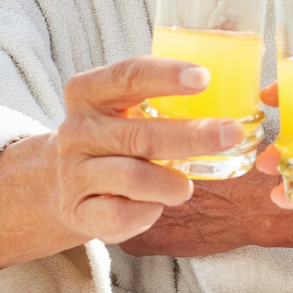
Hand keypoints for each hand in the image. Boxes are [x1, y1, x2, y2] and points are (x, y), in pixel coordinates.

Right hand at [0, 57, 244, 270]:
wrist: (60, 182)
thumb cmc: (114, 135)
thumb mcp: (124, 105)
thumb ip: (162, 93)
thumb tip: (232, 77)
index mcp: (88, 93)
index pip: (128, 76)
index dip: (166, 75)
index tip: (203, 77)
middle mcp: (77, 130)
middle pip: (140, 134)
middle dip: (192, 135)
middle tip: (230, 134)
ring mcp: (74, 172)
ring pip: (133, 179)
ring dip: (171, 184)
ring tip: (186, 186)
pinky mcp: (78, 211)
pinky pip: (120, 216)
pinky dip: (148, 213)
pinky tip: (156, 206)